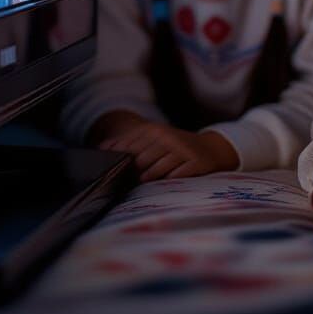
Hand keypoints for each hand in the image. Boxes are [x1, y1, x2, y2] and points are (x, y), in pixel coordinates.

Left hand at [99, 121, 239, 180]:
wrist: (211, 149)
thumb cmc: (175, 148)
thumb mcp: (154, 140)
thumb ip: (129, 144)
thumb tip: (101, 148)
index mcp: (155, 131)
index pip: (129, 146)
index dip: (119, 159)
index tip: (112, 169)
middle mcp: (168, 138)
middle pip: (141, 158)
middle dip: (132, 171)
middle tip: (126, 180)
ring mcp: (183, 151)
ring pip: (158, 167)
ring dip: (148, 177)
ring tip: (143, 182)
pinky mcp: (195, 163)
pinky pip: (177, 175)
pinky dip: (168, 181)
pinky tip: (165, 183)